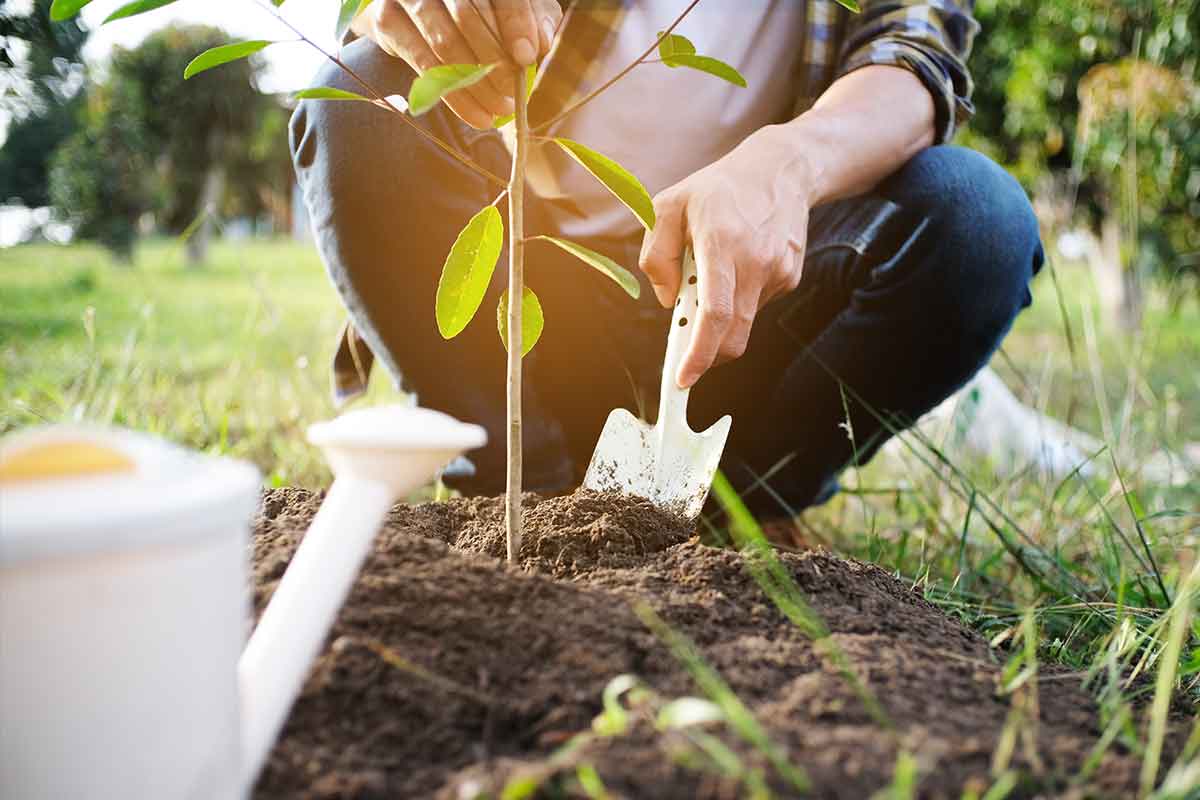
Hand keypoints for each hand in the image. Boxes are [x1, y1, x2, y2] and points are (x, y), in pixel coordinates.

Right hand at [360, 0, 561, 128]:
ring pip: (444, 43)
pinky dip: (454, 96)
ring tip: (499, 109)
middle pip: (467, 16)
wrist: (420, 8)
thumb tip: (540, 44)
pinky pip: (424, 64)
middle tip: (512, 93)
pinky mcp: (387, 21)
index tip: (526, 57)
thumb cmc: (482, 6)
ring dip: (476, 84)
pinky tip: (477, 115)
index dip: (514, 23)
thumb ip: (534, 18)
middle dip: (494, 61)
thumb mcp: (515, 6)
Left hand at [639, 126, 816, 388]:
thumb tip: (668, 300)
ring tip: (714, 272)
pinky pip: (756, 304)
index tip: (684, 378)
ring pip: (743, 320)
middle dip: (708, 355)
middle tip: (687, 355)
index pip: (715, 314)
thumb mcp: (669, 206)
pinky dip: (739, 299)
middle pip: (733, 334)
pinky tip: (738, 263)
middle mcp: (755, 261)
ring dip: (722, 316)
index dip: (699, 354)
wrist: (782, 169)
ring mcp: (777, 272)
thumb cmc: (718, 187)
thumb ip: (655, 254)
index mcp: (721, 244)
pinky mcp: (789, 277)